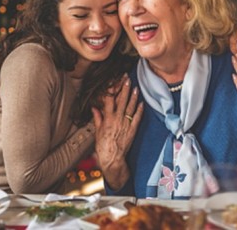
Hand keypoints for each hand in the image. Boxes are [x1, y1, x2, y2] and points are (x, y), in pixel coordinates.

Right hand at [92, 74, 142, 189]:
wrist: (112, 158)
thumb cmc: (103, 146)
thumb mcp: (98, 131)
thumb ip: (98, 118)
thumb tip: (94, 108)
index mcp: (107, 119)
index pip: (109, 100)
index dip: (112, 89)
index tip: (113, 81)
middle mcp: (117, 120)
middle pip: (121, 101)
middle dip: (124, 89)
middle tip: (127, 79)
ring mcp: (126, 124)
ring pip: (130, 107)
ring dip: (133, 97)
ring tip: (136, 87)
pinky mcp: (132, 130)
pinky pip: (137, 118)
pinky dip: (140, 110)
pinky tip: (142, 103)